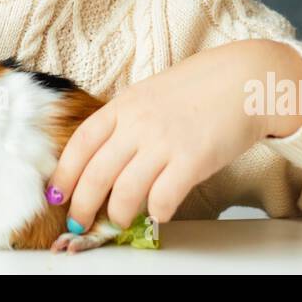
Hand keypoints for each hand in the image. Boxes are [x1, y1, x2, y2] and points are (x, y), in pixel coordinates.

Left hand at [45, 40, 296, 232]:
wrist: (244, 79)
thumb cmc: (200, 87)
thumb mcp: (150, 94)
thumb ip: (127, 120)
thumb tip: (106, 155)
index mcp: (124, 105)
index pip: (81, 143)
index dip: (64, 172)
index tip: (56, 194)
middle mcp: (138, 124)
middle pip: (96, 173)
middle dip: (82, 205)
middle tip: (79, 222)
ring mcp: (164, 142)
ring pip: (125, 192)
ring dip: (117, 214)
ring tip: (119, 221)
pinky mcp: (192, 160)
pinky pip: (163, 198)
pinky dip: (156, 212)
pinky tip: (159, 212)